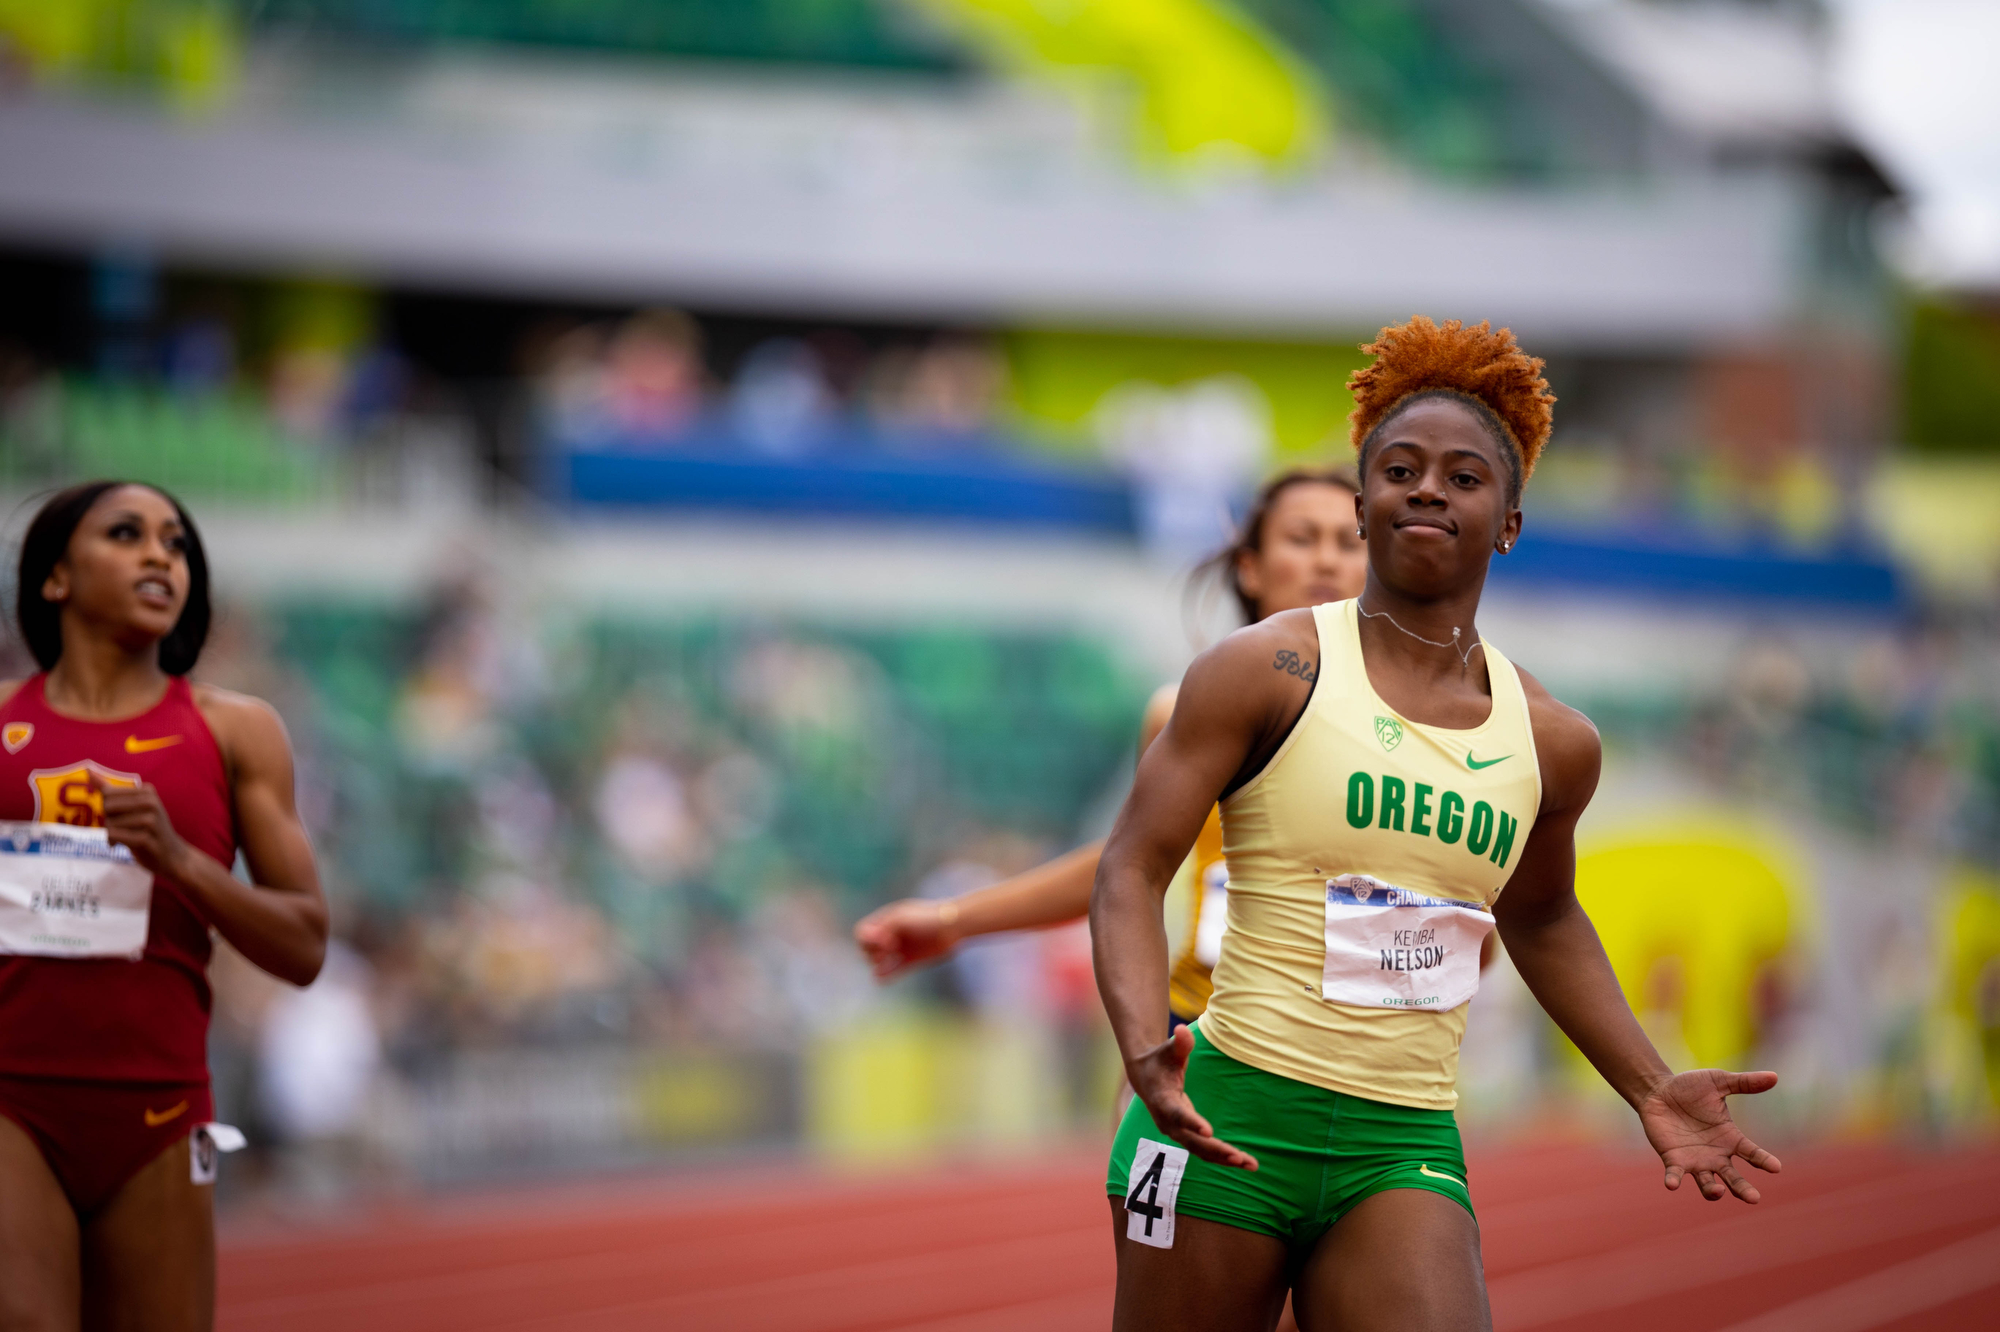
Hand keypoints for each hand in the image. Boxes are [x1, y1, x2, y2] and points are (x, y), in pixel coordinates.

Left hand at [97, 780, 196, 882]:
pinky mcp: (146, 838)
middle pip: (107, 807)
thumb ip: (110, 789)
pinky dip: (114, 842)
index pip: (108, 794)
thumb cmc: (148, 830)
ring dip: (111, 834)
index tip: (119, 816)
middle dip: (108, 820)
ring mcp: (151, 820)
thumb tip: (88, 771)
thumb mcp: (133, 807)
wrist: (172, 855)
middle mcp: (151, 802)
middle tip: (121, 829)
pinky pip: (114, 835)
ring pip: (110, 823)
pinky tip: (123, 845)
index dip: (108, 808)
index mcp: (147, 791)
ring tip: (123, 838)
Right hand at [853, 898, 958, 979]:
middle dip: (873, 951)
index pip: (863, 932)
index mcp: (886, 920)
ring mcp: (900, 948)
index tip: (887, 940)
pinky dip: (885, 976)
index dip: (869, 939)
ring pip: (878, 961)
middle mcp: (890, 934)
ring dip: (877, 964)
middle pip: (867, 948)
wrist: (952, 926)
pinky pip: (893, 971)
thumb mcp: (901, 917)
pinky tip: (881, 979)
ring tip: (885, 963)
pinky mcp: (910, 961)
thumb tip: (864, 937)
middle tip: (891, 949)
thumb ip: (882, 926)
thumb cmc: (926, 918)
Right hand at [1128, 1026, 1257, 1170]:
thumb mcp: (1168, 1051)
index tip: (1209, 1131)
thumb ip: (1179, 1044)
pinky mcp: (1185, 1136)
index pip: (1178, 1114)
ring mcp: (1176, 1132)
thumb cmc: (1160, 1060)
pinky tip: (1243, 1162)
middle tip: (1239, 1157)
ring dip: (1224, 1159)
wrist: (1145, 1078)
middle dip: (1217, 1150)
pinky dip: (1222, 1157)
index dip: (1192, 1123)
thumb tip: (1182, 1030)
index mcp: (1163, 1100)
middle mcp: (1168, 1122)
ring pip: (1201, 1151)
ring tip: (1250, 1164)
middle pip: (1193, 1141)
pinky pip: (1204, 1151)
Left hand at [1638, 1068, 1781, 1202]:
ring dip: (1713, 1191)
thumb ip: (1744, 1083)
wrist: (1658, 1091)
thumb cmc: (1690, 1087)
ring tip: (1719, 1190)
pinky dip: (1674, 1181)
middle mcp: (1716, 1155)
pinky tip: (1672, 1184)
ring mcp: (1695, 1160)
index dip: (1763, 1161)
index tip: (1775, 1167)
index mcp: (1730, 1138)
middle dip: (1743, 1189)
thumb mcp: (1718, 1081)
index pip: (1752, 1153)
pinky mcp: (1673, 1160)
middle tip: (1753, 1198)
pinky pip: (1675, 1175)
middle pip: (1734, 1178)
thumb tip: (1774, 1076)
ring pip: (1708, 1184)